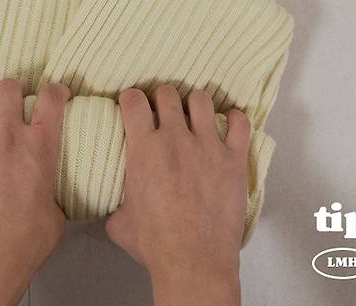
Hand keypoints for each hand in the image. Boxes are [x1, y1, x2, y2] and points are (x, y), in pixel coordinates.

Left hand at [0, 78, 70, 305]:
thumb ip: (52, 189)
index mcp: (40, 145)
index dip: (57, 89)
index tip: (57, 94)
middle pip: (10, 88)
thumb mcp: (57, 208)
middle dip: (15, 87)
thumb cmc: (30, 237)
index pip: (51, 98)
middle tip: (16, 97)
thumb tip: (49, 192)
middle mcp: (10, 134)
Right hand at [105, 85, 250, 305]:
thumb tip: (115, 205)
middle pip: (167, 93)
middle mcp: (175, 138)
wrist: (194, 262)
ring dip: (194, 104)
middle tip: (163, 113)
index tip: (134, 107)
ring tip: (194, 116)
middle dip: (162, 99)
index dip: (131, 99)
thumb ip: (117, 203)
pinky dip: (234, 119)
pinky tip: (228, 124)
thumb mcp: (119, 222)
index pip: (134, 100)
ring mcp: (207, 145)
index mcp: (144, 148)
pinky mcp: (234, 159)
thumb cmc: (155, 243)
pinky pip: (239, 123)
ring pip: (201, 99)